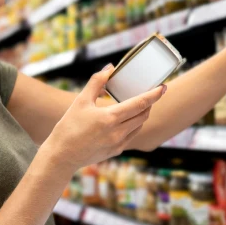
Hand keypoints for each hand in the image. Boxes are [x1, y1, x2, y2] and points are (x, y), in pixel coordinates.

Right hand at [40, 64, 165, 170]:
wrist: (62, 156)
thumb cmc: (68, 127)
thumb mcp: (80, 101)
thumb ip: (96, 82)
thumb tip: (110, 68)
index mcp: (110, 118)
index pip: (140, 104)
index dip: (154, 95)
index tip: (163, 87)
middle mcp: (117, 132)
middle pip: (143, 115)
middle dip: (149, 103)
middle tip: (151, 93)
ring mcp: (118, 143)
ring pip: (139, 126)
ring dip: (142, 114)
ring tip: (139, 104)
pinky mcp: (116, 151)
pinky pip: (131, 136)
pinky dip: (133, 125)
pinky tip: (127, 120)